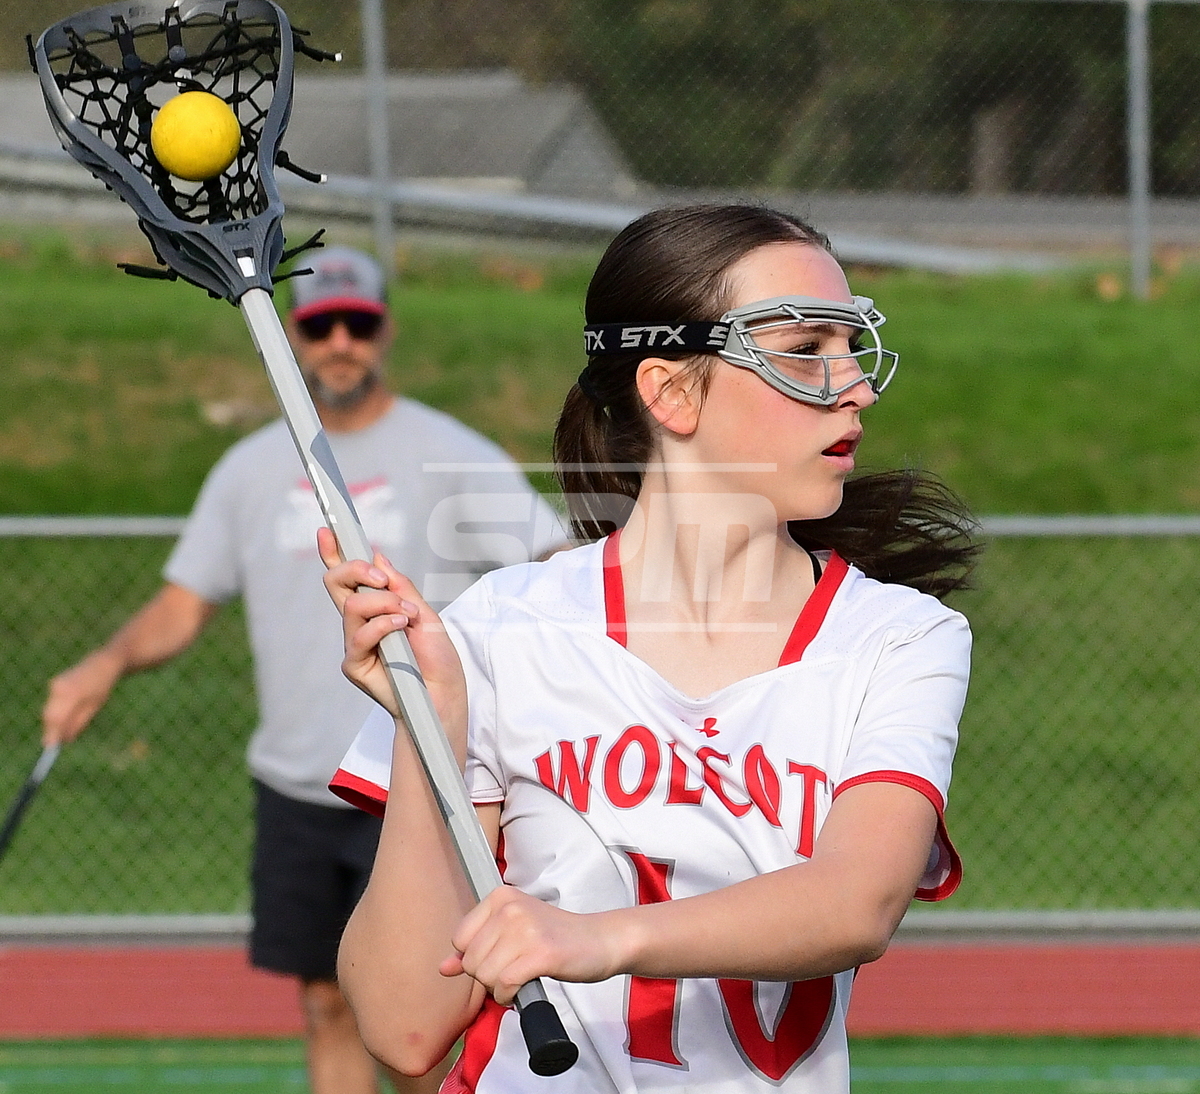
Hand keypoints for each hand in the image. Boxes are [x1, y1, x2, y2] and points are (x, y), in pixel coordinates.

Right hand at [42, 651, 121, 745]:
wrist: (102, 663)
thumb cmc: (102, 686)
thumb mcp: (94, 707)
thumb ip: (78, 723)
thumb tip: (64, 739)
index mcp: (71, 694)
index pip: (55, 718)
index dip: (51, 734)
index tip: (51, 748)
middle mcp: (59, 688)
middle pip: (49, 715)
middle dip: (52, 730)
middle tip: (56, 744)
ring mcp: (54, 684)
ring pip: (49, 710)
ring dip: (54, 722)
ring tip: (66, 730)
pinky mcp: (54, 683)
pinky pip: (52, 703)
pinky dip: (56, 713)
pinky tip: (65, 718)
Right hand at [317, 527, 466, 735]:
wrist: (444, 695)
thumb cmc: (437, 658)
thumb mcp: (425, 614)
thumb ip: (400, 588)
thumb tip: (378, 557)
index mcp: (375, 610)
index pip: (348, 579)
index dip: (333, 554)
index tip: (327, 530)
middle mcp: (359, 625)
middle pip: (336, 584)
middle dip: (354, 569)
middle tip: (381, 579)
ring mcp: (355, 644)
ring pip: (352, 606)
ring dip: (384, 604)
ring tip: (408, 616)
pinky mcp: (354, 665)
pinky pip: (359, 635)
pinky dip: (383, 624)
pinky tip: (401, 627)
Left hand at [439, 886, 627, 1005]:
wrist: (599, 941)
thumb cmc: (555, 937)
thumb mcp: (512, 933)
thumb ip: (476, 947)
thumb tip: (444, 966)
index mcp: (500, 897)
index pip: (460, 938)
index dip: (475, 957)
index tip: (498, 957)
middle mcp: (510, 908)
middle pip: (471, 960)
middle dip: (488, 975)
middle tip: (513, 968)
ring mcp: (525, 929)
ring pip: (486, 975)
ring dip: (500, 987)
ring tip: (521, 976)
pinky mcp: (540, 953)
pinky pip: (504, 985)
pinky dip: (509, 995)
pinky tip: (523, 986)